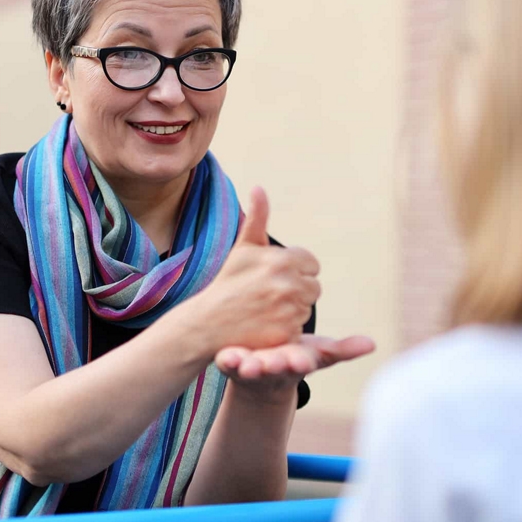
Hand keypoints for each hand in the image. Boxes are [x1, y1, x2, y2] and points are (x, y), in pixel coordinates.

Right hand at [171, 187, 320, 353]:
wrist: (208, 322)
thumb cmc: (228, 282)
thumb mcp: (243, 248)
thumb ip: (257, 217)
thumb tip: (259, 188)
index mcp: (282, 260)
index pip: (311, 264)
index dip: (294, 270)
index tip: (272, 277)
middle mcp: (288, 284)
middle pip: (313, 286)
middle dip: (295, 290)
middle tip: (267, 295)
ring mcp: (288, 310)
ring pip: (307, 307)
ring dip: (292, 309)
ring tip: (265, 309)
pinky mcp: (287, 333)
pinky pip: (301, 327)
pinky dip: (287, 328)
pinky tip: (267, 325)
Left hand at [214, 334, 375, 401]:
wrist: (261, 377)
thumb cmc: (294, 358)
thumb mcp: (319, 353)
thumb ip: (343, 350)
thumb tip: (373, 344)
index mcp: (296, 363)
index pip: (301, 363)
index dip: (300, 362)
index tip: (301, 361)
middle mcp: (274, 367)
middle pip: (276, 367)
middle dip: (275, 366)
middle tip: (274, 362)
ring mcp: (251, 368)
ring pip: (250, 369)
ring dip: (249, 367)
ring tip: (249, 364)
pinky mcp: (230, 364)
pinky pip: (227, 363)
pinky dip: (228, 362)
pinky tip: (227, 356)